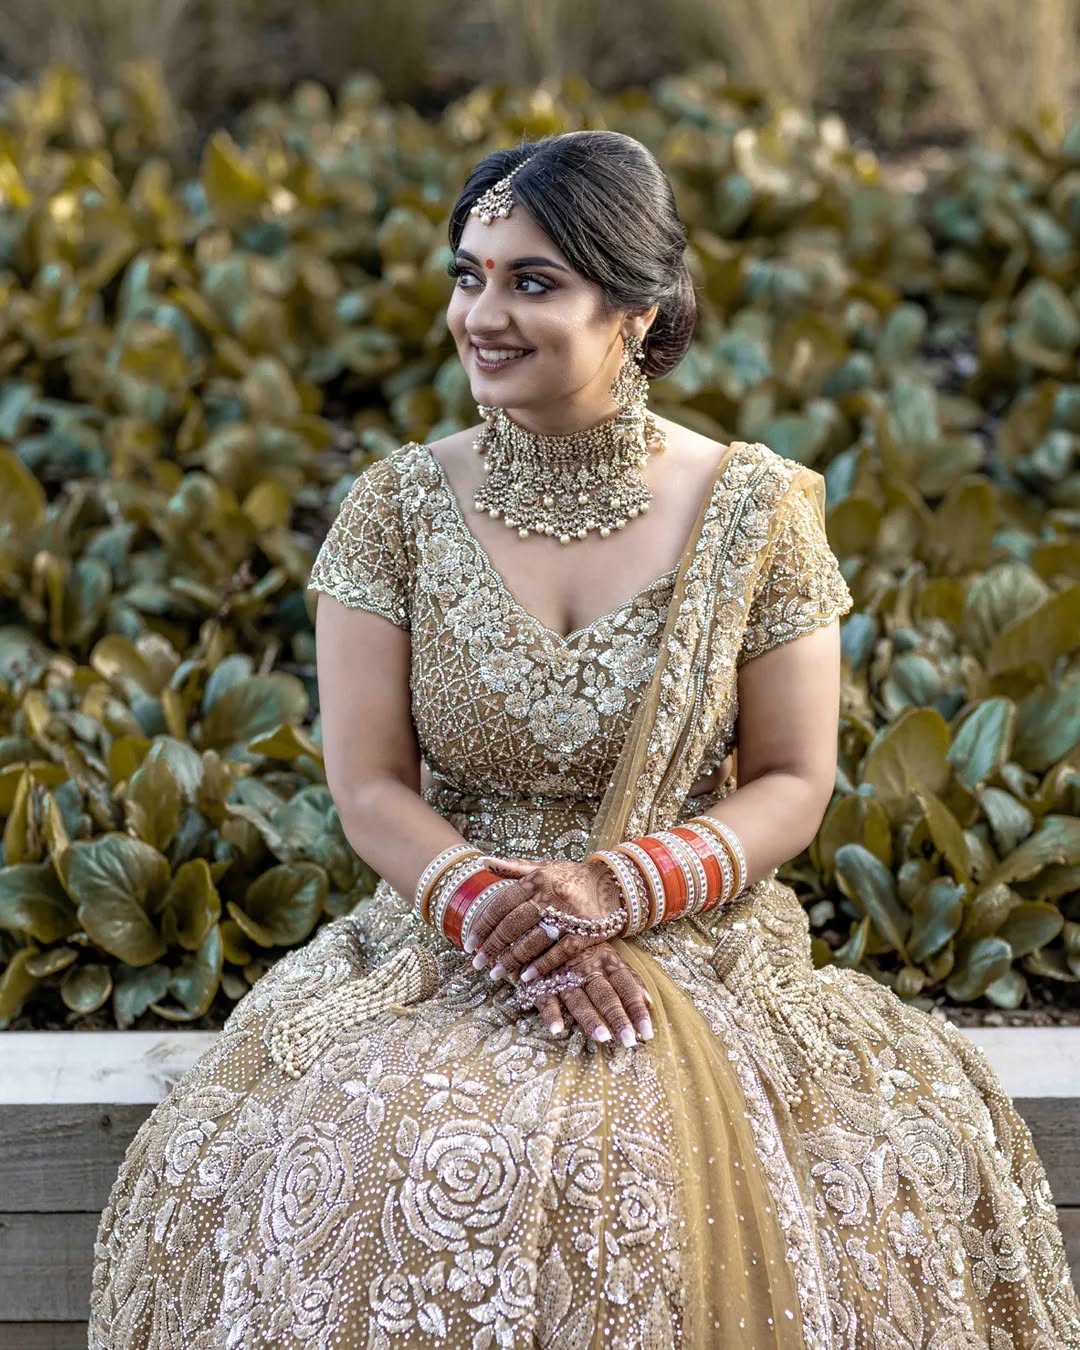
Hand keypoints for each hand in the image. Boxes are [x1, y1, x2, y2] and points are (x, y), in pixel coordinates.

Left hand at [464, 856, 624, 981]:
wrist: (613, 882)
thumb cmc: (571, 877)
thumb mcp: (543, 867)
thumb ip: (512, 867)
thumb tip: (480, 861)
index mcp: (537, 879)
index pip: (502, 904)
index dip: (483, 925)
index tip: (469, 944)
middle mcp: (550, 896)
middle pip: (514, 925)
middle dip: (493, 947)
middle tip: (477, 964)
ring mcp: (569, 915)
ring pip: (533, 940)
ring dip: (513, 960)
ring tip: (497, 974)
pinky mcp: (586, 933)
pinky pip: (559, 952)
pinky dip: (541, 966)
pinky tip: (526, 977)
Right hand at [527, 941, 653, 1045]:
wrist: (543, 928)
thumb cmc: (582, 946)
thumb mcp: (606, 955)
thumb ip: (627, 977)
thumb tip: (648, 1001)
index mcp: (606, 960)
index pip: (626, 985)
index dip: (636, 1008)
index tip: (647, 1032)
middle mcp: (587, 968)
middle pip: (605, 995)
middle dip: (618, 1018)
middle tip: (629, 1041)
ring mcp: (563, 976)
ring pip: (579, 999)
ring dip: (590, 1018)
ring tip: (603, 1038)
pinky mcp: (541, 982)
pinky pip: (545, 999)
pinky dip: (550, 1014)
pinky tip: (557, 1029)